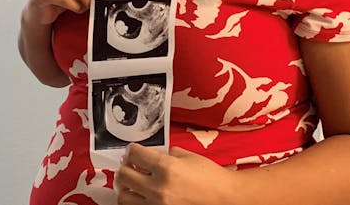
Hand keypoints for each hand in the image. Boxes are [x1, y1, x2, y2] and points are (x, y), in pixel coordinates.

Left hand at [115, 144, 236, 204]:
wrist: (225, 198)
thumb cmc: (210, 177)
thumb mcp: (187, 156)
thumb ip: (166, 154)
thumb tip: (150, 156)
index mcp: (166, 167)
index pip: (134, 154)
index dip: (131, 150)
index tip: (133, 151)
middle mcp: (158, 187)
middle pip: (124, 175)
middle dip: (125, 167)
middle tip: (130, 165)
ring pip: (124, 197)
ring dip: (125, 187)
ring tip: (131, 182)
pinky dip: (134, 201)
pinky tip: (140, 195)